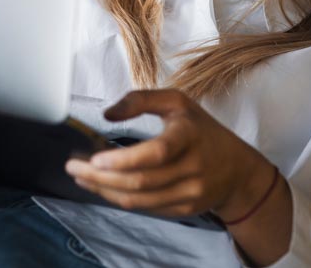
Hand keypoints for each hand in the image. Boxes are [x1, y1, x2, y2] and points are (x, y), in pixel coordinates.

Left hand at [64, 89, 276, 220]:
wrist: (237, 169)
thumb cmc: (201, 129)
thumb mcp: (177, 102)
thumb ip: (140, 100)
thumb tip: (107, 114)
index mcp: (189, 135)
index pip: (155, 153)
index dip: (122, 160)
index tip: (94, 158)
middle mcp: (192, 167)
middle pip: (139, 181)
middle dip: (100, 177)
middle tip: (73, 167)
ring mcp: (189, 193)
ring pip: (138, 200)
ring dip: (104, 190)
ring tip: (82, 177)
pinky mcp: (183, 209)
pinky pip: (145, 208)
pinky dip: (119, 199)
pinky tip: (104, 187)